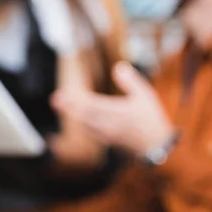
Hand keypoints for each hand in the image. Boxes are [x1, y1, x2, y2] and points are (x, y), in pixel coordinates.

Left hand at [51, 62, 174, 155]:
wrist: (156, 145)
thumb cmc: (151, 118)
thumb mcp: (145, 95)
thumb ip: (130, 81)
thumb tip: (118, 66)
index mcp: (118, 113)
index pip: (93, 105)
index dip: (78, 99)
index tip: (66, 93)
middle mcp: (109, 125)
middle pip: (84, 116)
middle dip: (68, 107)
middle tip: (55, 99)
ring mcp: (107, 135)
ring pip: (85, 125)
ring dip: (72, 115)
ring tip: (61, 105)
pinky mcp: (107, 140)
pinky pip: (90, 132)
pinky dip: (81, 123)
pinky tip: (76, 118)